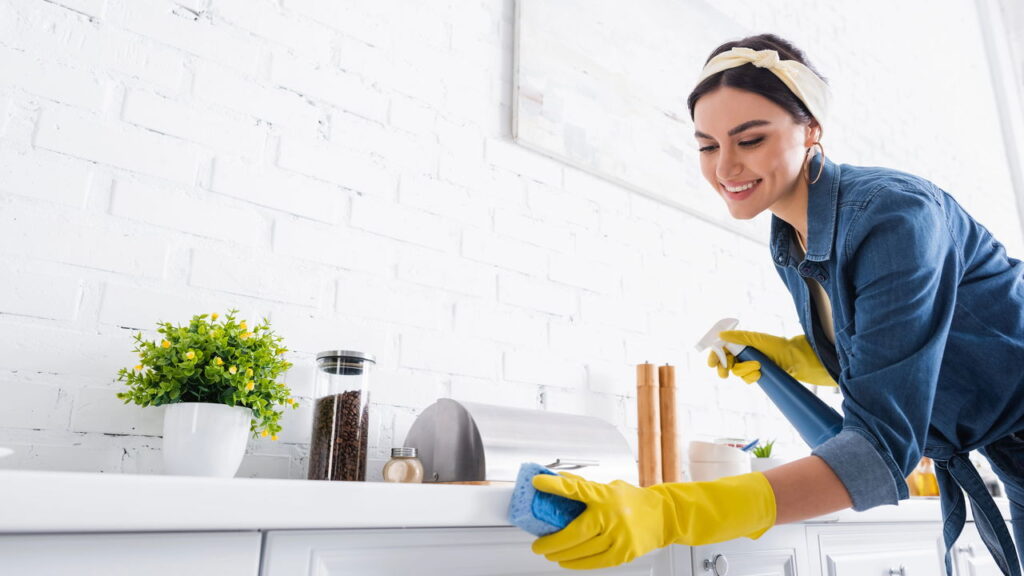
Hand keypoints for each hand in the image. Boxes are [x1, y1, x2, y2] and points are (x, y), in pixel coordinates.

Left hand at [531, 473, 775, 569]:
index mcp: (605, 495)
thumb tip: (559, 480)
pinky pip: (594, 563)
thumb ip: (585, 487)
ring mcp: (618, 536)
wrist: (665, 516)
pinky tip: (567, 562)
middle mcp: (611, 515)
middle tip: (538, 545)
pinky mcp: (624, 553)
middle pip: (574, 532)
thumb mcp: (610, 487)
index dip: (555, 485)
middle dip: (551, 541)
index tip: (538, 482)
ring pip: (581, 551)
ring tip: (550, 553)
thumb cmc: (635, 501)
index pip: (576, 488)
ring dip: (561, 554)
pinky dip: (577, 564)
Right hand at [706, 330, 836, 386]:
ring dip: (744, 370)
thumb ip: (738, 337)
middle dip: (723, 368)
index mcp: (741, 343)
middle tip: (724, 373)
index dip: (715, 355)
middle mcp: (743, 353)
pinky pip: (747, 379)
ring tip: (757, 366)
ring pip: (736, 372)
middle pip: (725, 362)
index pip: (722, 348)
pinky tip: (760, 373)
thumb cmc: (777, 345)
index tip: (712, 363)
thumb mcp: (756, 339)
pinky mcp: (756, 374)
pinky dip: (752, 377)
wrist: (794, 359)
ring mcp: (749, 364)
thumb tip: (719, 335)